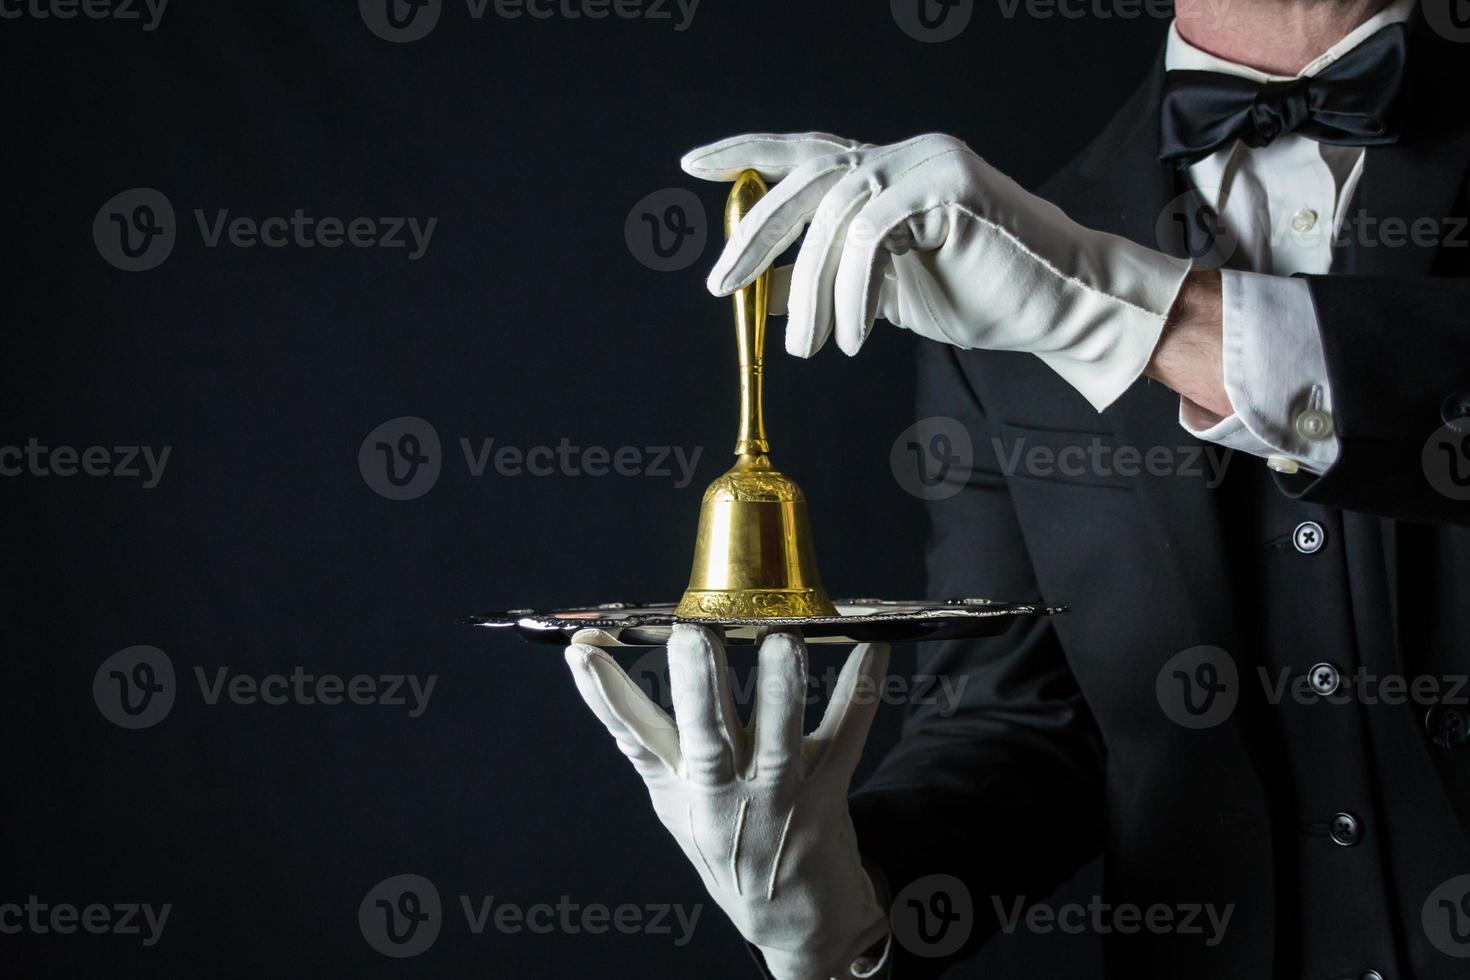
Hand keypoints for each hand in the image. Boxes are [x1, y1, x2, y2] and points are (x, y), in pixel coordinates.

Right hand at [564, 625, 889, 979]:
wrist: (791, 921)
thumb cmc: (729, 843)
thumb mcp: (674, 804)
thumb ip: (645, 744)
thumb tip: (590, 671)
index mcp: (682, 788)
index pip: (634, 737)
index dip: (606, 697)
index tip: (583, 654)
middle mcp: (724, 795)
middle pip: (707, 736)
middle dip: (698, 685)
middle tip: (693, 635)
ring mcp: (778, 799)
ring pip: (778, 741)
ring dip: (781, 691)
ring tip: (781, 642)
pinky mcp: (826, 797)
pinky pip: (847, 737)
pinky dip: (861, 692)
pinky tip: (872, 651)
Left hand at [681, 132, 1192, 410]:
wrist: (1060, 306)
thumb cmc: (981, 296)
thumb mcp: (885, 291)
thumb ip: (833, 277)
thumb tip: (769, 290)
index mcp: (884, 171)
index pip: (804, 152)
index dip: (747, 154)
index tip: (693, 166)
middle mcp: (900, 153)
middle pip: (805, 179)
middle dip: (755, 235)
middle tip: (719, 286)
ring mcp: (926, 160)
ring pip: (835, 213)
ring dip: (811, 290)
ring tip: (808, 349)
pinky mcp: (949, 183)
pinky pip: (872, 233)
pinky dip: (854, 291)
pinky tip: (857, 337)